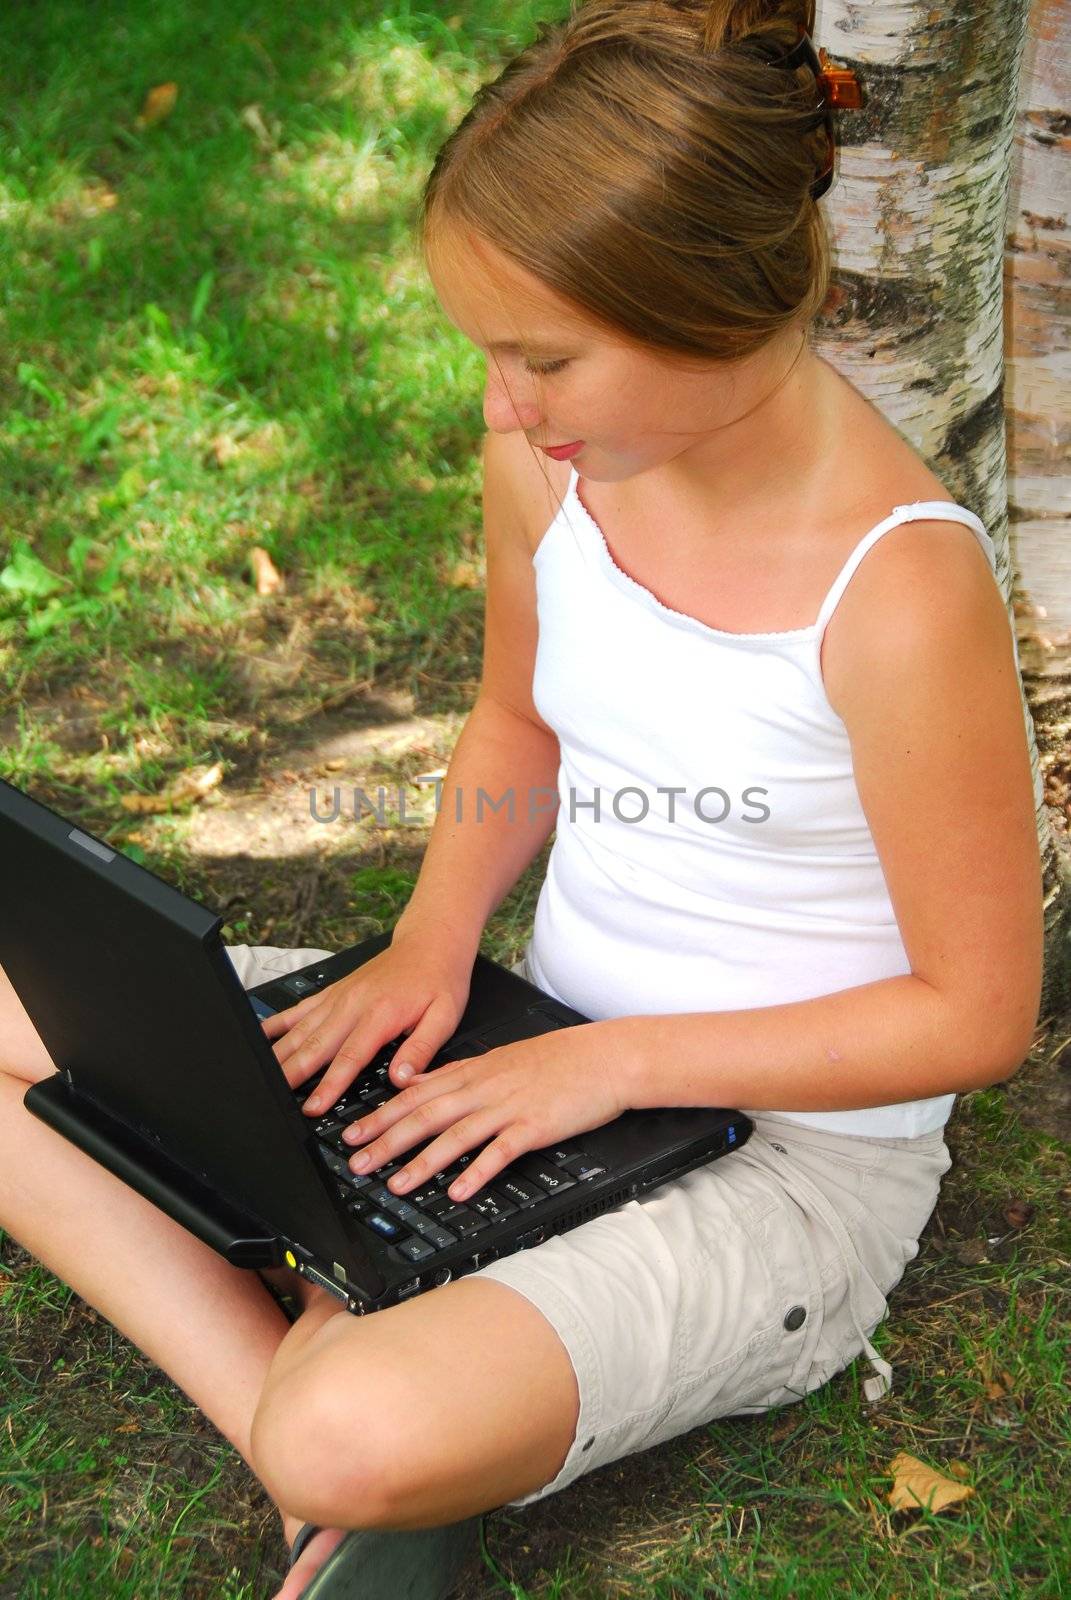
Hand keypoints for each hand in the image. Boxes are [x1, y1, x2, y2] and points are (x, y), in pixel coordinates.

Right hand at [260, 931, 473, 1112]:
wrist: (430, 942)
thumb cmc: (439, 980)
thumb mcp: (445, 1016)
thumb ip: (423, 1048)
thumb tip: (401, 1078)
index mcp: (381, 1014)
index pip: (349, 1056)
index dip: (329, 1085)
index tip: (313, 1107)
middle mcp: (353, 1003)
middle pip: (316, 1044)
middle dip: (293, 1074)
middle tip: (274, 1098)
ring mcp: (339, 996)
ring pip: (301, 1028)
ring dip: (281, 1054)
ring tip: (261, 1076)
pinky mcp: (333, 991)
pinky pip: (300, 1008)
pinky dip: (278, 1023)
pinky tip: (260, 1036)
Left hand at [336, 1020, 631, 1204]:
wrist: (605, 1057)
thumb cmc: (558, 1060)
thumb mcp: (500, 1058)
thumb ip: (458, 1073)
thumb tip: (420, 1083)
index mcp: (474, 1071)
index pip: (416, 1093)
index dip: (380, 1114)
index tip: (351, 1133)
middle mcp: (484, 1088)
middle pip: (425, 1115)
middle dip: (386, 1140)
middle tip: (356, 1162)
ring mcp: (508, 1106)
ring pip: (455, 1135)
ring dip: (422, 1162)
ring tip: (396, 1185)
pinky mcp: (534, 1126)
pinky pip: (500, 1152)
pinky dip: (477, 1172)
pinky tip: (459, 1192)